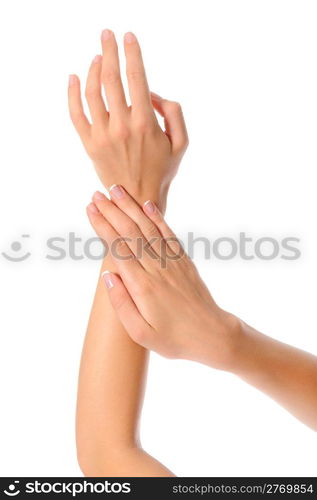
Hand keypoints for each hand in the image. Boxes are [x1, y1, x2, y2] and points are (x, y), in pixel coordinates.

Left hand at [68, 30, 187, 210]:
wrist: (137, 200)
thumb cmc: (162, 171)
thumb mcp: (181, 143)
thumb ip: (174, 113)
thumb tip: (153, 96)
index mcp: (145, 123)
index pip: (136, 77)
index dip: (132, 53)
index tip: (128, 37)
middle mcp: (122, 126)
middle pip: (111, 78)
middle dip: (109, 51)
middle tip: (107, 34)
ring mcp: (103, 135)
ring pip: (93, 92)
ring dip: (93, 69)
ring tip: (97, 57)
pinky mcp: (90, 144)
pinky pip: (76, 114)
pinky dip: (73, 93)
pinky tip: (74, 78)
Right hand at [86, 186, 240, 370]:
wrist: (212, 334)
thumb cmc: (174, 339)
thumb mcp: (141, 333)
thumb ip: (121, 305)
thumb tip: (107, 275)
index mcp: (142, 286)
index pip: (118, 248)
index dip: (103, 226)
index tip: (90, 209)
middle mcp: (157, 268)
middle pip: (130, 232)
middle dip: (112, 211)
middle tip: (96, 194)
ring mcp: (172, 262)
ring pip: (148, 228)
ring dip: (131, 208)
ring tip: (116, 190)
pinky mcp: (183, 261)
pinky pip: (168, 234)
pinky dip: (157, 217)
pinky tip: (147, 205)